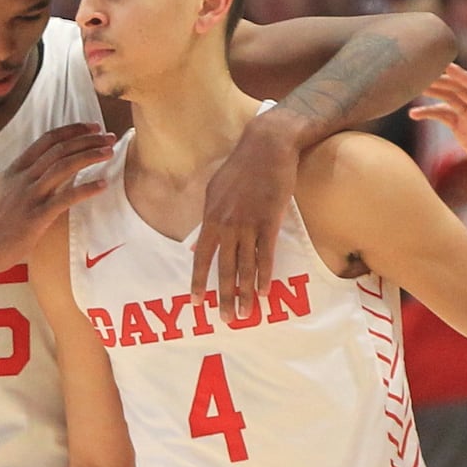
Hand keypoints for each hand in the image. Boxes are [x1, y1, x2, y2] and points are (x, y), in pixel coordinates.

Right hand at [0, 123, 115, 273]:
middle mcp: (22, 178)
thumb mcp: (3, 191)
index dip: (71, 131)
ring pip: (64, 167)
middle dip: (87, 140)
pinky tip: (102, 184)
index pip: (46, 140)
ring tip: (109, 152)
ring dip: (89, 156)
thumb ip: (21, 178)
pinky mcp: (37, 216)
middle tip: (108, 137)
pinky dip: (87, 189)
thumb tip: (41, 169)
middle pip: (59, 149)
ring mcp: (29, 196)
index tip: (91, 127)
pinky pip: (66, 197)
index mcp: (14, 170)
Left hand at [191, 112, 298, 317]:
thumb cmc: (241, 165)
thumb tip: (201, 240)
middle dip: (223, 296)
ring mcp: (249, 224)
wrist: (267, 147)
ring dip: (244, 292)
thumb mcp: (215, 188)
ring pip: (245, 266)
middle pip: (224, 267)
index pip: (201, 256)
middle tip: (224, 319)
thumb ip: (210, 216)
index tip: (196, 302)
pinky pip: (266, 255)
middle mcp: (227, 224)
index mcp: (211, 216)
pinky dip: (264, 275)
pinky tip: (263, 291)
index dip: (199, 280)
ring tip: (245, 313)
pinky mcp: (270, 221)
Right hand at [408, 65, 466, 183]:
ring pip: (449, 97)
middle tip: (422, 74)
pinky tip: (414, 114)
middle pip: (460, 87)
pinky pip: (443, 115)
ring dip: (433, 91)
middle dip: (442, 80)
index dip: (464, 76)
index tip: (447, 66)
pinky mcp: (462, 127)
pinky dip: (429, 112)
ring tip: (412, 89)